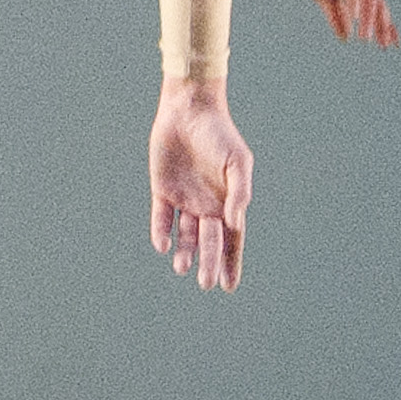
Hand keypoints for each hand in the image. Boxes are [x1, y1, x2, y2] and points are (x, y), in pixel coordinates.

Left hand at [149, 67, 250, 292]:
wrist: (190, 113)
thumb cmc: (220, 136)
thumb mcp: (238, 164)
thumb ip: (239, 193)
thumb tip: (236, 224)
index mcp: (229, 203)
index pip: (232, 241)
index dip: (231, 263)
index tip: (229, 286)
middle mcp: (207, 206)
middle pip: (209, 242)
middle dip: (209, 263)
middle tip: (205, 284)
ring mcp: (184, 199)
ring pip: (185, 234)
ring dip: (185, 252)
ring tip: (183, 268)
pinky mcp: (162, 189)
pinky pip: (161, 217)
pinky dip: (161, 231)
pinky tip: (163, 245)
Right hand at [263, 0, 391, 49]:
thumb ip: (334, 14)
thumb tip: (345, 37)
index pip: (376, 8)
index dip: (384, 26)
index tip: (390, 45)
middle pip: (378, 5)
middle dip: (381, 26)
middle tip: (384, 46)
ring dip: (368, 18)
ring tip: (365, 36)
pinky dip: (356, 0)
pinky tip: (355, 15)